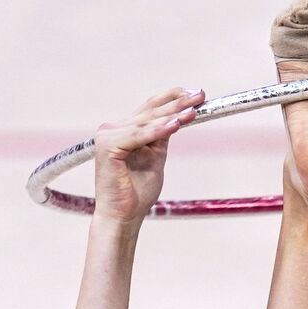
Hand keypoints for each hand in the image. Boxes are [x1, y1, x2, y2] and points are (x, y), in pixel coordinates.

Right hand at [92, 86, 204, 225]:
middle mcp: (112, 129)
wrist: (123, 216)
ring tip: (194, 109)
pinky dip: (158, 130)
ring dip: (172, 115)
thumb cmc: (137, 193)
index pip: (149, 107)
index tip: (196, 92)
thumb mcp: (156, 158)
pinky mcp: (107, 146)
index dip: (172, 98)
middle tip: (200, 94)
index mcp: (122, 130)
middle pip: (150, 111)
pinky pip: (139, 136)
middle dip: (177, 103)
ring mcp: (107, 136)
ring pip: (146, 122)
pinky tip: (176, 124)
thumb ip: (161, 138)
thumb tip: (178, 117)